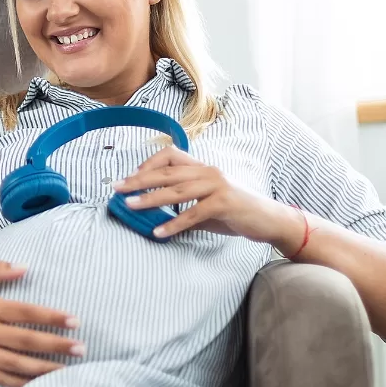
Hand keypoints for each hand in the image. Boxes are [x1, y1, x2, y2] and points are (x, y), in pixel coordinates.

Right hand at [0, 260, 83, 386]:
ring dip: (44, 368)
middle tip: (81, 348)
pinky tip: (38, 384)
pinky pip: (0, 379)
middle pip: (26, 341)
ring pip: (17, 364)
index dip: (51, 317)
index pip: (26, 313)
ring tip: (67, 370)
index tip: (74, 321)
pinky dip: (21, 383)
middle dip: (56, 345)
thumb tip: (25, 267)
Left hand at [114, 146, 299, 243]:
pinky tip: (159, 231)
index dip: (148, 164)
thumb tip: (154, 214)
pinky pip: (194, 213)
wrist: (268, 220)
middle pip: (167, 171)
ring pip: (176, 190)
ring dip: (150, 198)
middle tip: (117, 188)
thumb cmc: (234, 212)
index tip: (130, 177)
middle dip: (139, 180)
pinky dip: (174, 223)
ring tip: (130, 205)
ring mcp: (217, 185)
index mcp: (202, 168)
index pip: (170, 155)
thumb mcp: (204, 205)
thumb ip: (182, 205)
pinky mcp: (225, 202)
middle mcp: (208, 171)